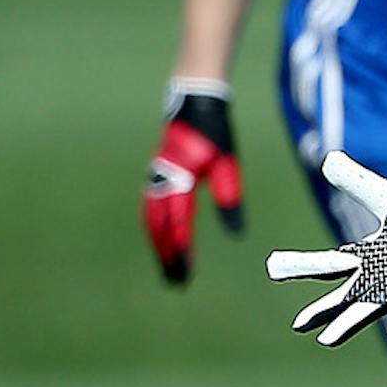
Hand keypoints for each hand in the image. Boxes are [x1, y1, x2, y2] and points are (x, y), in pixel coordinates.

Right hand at [143, 79, 243, 284]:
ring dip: (159, 246)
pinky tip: (163, 243)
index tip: (186, 273)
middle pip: (159, 229)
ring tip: (168, 269)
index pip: (179, 225)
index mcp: (179, 181)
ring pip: (151, 222)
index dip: (181, 251)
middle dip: (166, 256)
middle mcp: (162, 183)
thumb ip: (229, 196)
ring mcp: (155, 180)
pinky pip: (150, 211)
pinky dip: (155, 231)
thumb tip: (236, 233)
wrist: (194, 104)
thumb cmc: (214, 134)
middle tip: (175, 282)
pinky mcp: (157, 178)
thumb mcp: (227, 164)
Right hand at [265, 152, 386, 345]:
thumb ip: (358, 182)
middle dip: (323, 308)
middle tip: (297, 324)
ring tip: (327, 340)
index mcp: (372, 254)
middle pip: (347, 293)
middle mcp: (386, 275)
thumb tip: (327, 158)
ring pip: (375, 307)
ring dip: (352, 322)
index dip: (303, 266)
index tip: (271, 267)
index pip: (332, 263)